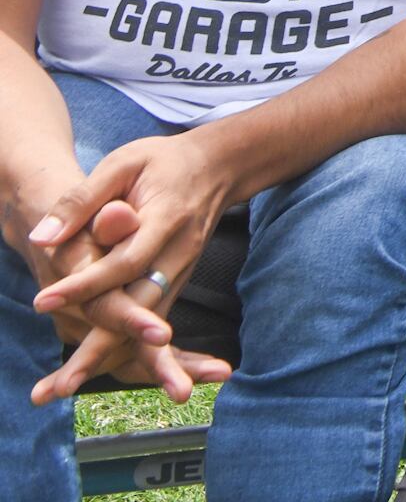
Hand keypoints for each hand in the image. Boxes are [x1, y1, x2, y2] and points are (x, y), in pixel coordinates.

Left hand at [23, 132, 234, 390]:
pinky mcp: (176, 285)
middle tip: (62, 384)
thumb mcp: (122, 164)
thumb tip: (41, 237)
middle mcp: (180, 254)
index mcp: (168, 220)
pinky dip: (122, 351)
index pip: (123, 261)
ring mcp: (182, 273)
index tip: (41, 301)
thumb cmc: (163, 162)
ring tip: (62, 389)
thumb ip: (84, 200)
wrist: (219, 167)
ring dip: (106, 358)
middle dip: (99, 348)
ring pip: (144, 323)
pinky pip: (149, 321)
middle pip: (139, 309)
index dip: (85, 284)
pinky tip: (88, 370)